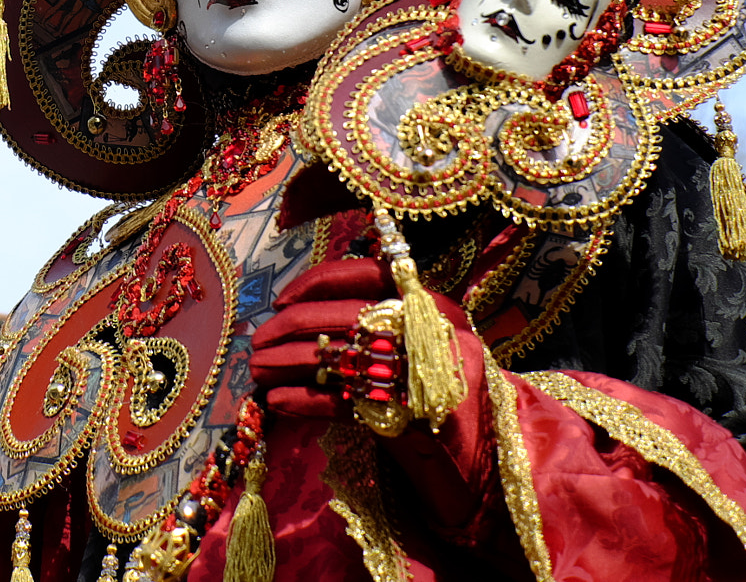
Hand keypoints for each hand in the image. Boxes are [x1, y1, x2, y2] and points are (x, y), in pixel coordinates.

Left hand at [248, 256, 490, 530]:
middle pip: (346, 317)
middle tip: (257, 345)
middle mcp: (434, 333)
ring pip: (341, 358)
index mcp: (435, 307)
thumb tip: (301, 315)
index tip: (281, 301)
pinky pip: (343, 402)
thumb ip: (379, 327)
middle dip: (290, 330)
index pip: (368, 275)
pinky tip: (277, 402)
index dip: (316, 283)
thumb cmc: (444, 405)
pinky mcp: (412, 420)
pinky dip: (303, 400)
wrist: (489, 469)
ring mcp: (426, 376)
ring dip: (287, 363)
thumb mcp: (420, 353)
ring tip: (257, 372)